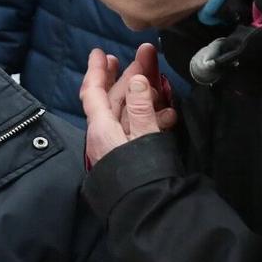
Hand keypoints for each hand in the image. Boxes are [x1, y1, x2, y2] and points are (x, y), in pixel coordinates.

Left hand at [80, 44, 176, 165]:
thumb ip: (141, 107)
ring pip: (130, 111)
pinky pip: (140, 127)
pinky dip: (153, 116)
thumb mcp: (143, 136)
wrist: (148, 210)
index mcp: (101, 128)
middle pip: (114, 98)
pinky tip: (168, 112)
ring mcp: (120, 144)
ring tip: (161, 82)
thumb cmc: (141, 172)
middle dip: (129, 76)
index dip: (96, 70)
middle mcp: (106, 134)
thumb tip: (138, 79)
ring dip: (145, 95)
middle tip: (145, 56)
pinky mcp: (133, 153)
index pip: (93, 92)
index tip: (100, 52)